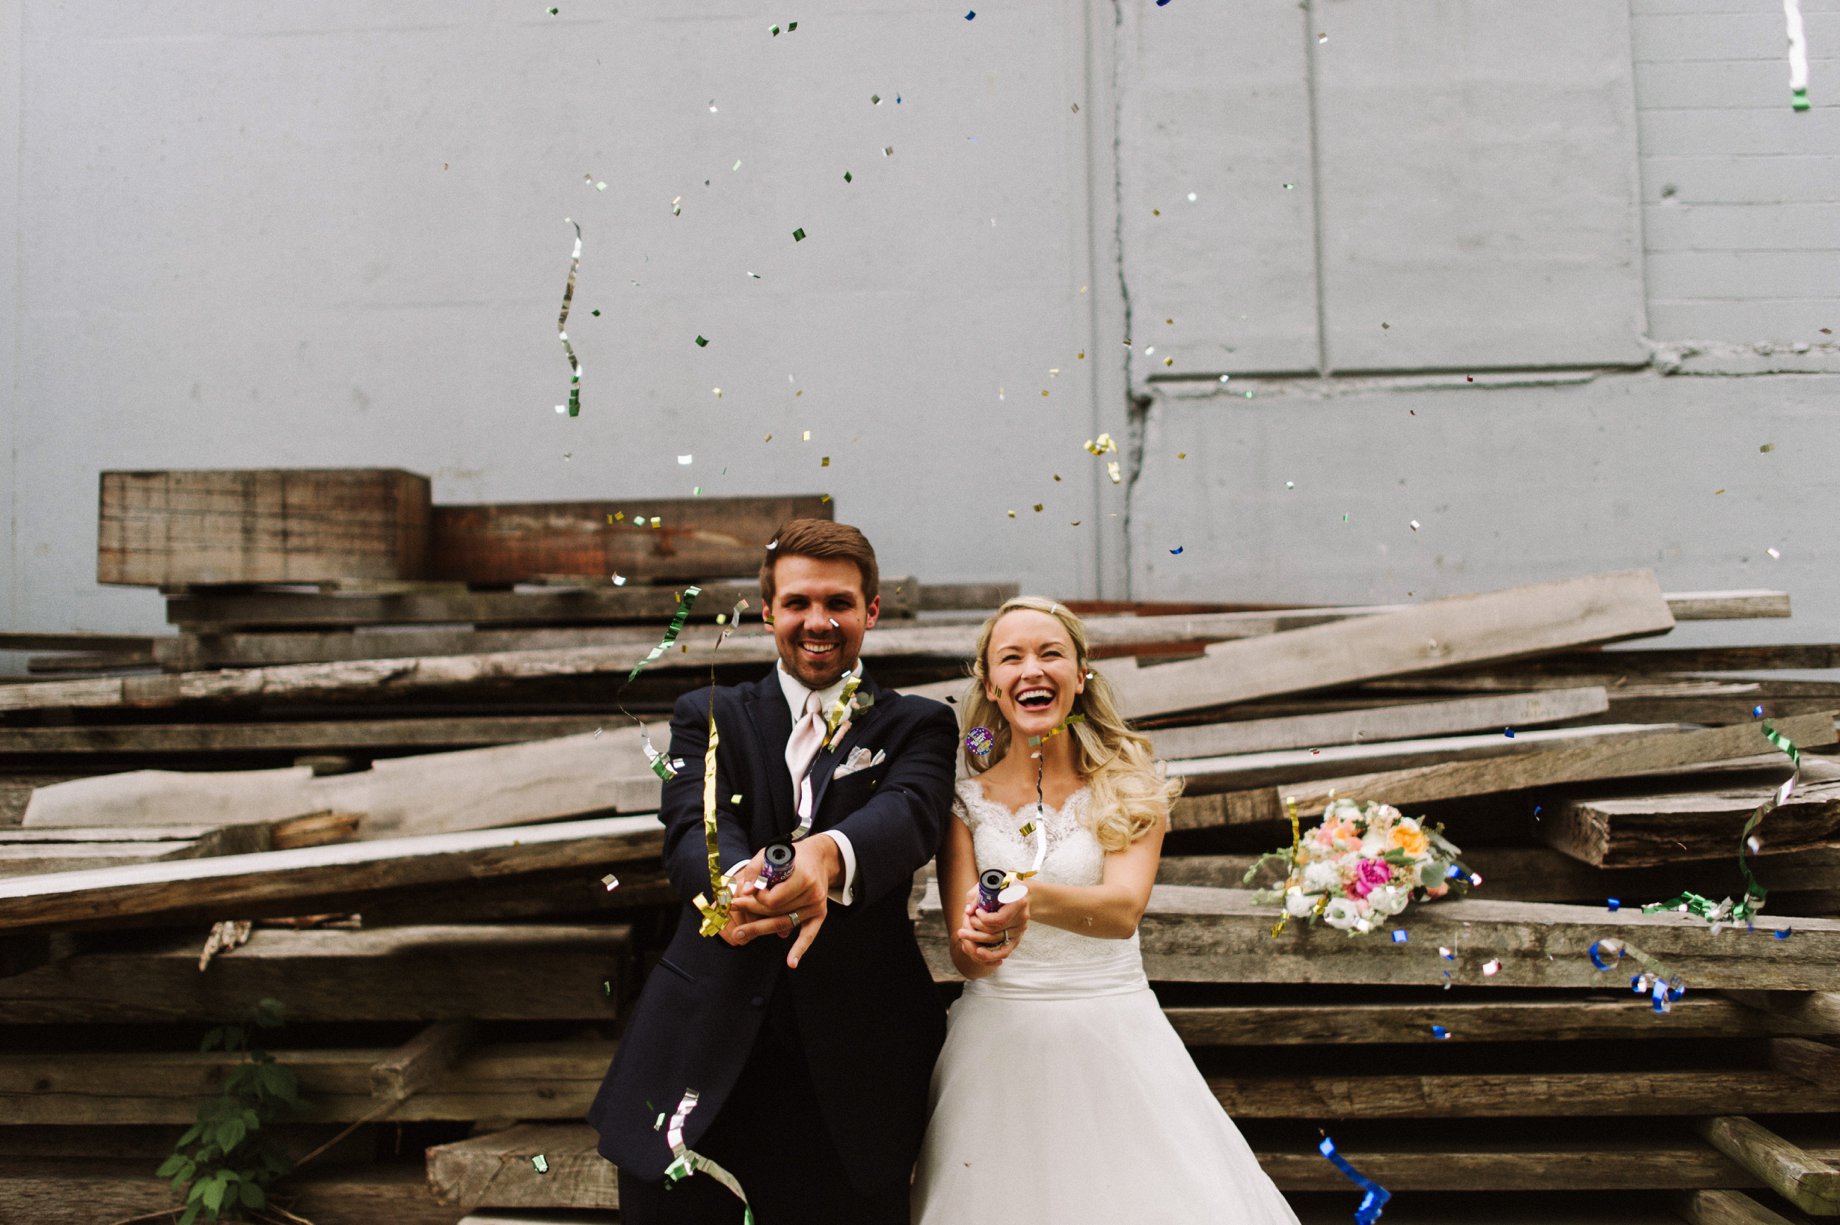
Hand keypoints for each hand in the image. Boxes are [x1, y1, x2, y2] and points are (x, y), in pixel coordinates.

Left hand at [723, 837, 839, 967]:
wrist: (819, 857)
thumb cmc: (791, 855)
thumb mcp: (770, 854)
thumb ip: (755, 871)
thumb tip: (745, 892)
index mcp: (802, 876)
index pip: (773, 899)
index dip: (755, 900)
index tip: (742, 895)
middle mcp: (813, 893)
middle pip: (777, 913)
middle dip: (751, 917)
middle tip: (731, 925)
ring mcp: (817, 906)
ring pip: (785, 923)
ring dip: (761, 930)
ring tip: (739, 935)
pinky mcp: (819, 914)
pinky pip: (809, 935)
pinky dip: (800, 949)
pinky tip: (791, 963)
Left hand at [956, 881, 1027, 967]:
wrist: (1025, 893)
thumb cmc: (1006, 885)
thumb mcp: (992, 883)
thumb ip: (978, 896)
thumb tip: (968, 911)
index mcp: (1018, 902)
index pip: (1000, 919)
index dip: (984, 919)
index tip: (976, 912)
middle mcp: (1022, 919)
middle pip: (996, 933)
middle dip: (975, 932)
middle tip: (962, 927)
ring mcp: (1020, 930)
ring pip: (997, 943)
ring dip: (977, 941)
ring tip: (963, 937)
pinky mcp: (1017, 938)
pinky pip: (1005, 951)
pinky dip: (991, 955)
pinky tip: (978, 953)